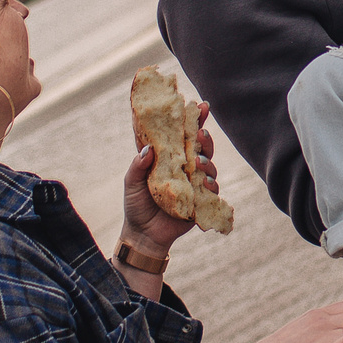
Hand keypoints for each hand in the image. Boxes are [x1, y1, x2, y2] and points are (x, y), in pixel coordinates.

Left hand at [121, 100, 218, 253]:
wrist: (144, 235)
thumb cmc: (136, 205)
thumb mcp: (131, 183)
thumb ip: (138, 166)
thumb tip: (149, 149)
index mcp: (167, 158)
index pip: (180, 134)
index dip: (190, 119)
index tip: (198, 106)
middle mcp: (183, 166)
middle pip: (199, 146)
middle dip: (204, 136)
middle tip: (201, 132)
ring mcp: (193, 182)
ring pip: (208, 164)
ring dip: (207, 160)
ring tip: (199, 162)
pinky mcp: (200, 199)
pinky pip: (211, 188)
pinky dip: (210, 184)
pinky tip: (206, 183)